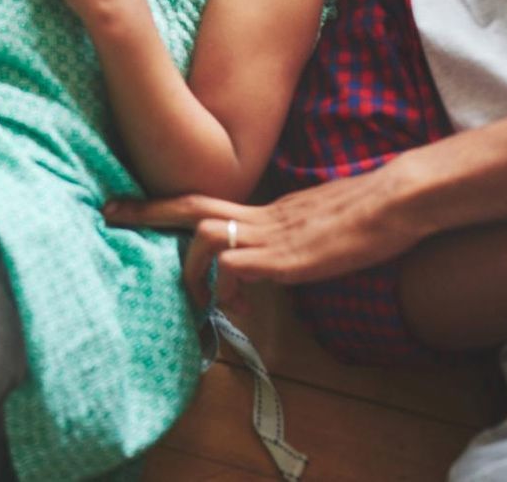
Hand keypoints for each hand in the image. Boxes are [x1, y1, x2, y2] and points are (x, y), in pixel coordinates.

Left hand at [103, 163, 432, 307]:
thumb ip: (285, 239)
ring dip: (190, 267)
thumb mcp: (313, 226)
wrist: (396, 202)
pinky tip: (235, 305)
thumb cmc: (366, 215)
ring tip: (195, 298)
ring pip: (204, 236)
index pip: (203, 202)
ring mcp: (272, 236)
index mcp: (265, 210)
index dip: (163, 205)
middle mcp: (260, 217)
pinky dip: (224, 284)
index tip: (124, 205)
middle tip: (110, 214)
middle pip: (191, 207)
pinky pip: (237, 265)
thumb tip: (263, 263)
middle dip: (147, 213)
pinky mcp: (288, 259)